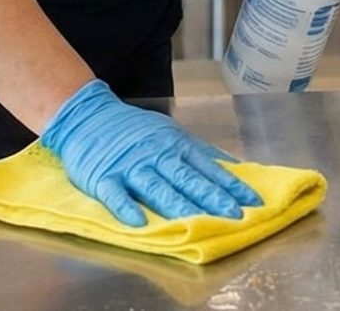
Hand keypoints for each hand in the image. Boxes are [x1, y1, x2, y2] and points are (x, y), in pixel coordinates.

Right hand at [40, 80, 262, 226]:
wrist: (87, 115)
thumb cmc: (133, 130)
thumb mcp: (170, 132)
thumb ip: (199, 152)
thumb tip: (233, 166)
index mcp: (175, 145)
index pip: (208, 167)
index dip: (231, 185)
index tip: (253, 202)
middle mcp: (156, 155)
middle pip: (187, 179)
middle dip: (212, 198)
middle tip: (234, 215)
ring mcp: (130, 167)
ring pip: (157, 188)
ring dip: (178, 206)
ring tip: (197, 223)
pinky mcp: (103, 178)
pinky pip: (115, 195)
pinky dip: (126, 208)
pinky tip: (139, 223)